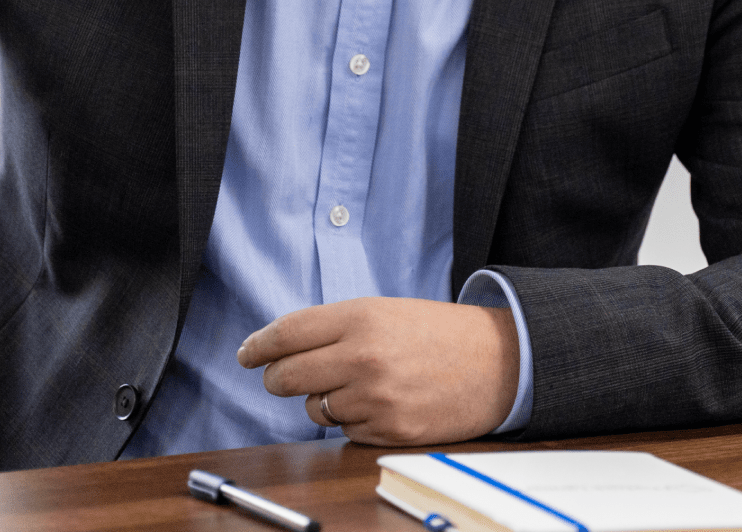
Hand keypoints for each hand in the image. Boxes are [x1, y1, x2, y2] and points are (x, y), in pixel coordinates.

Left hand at [236, 296, 518, 444]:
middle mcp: (363, 356)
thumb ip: (335, 327)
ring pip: (315, 408)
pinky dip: (352, 421)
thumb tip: (280, 348)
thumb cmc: (436, 332)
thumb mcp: (384, 311)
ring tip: (354, 384)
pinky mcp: (390, 431)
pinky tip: (378, 403)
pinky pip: (345, 431)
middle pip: (286, 376)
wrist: (495, 361)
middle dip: (277, 377)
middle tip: (280, 375)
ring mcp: (376, 397)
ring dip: (322, 400)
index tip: (246, 353)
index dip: (258, 345)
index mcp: (361, 317)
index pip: (288, 333)